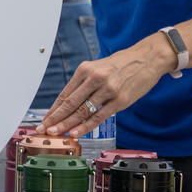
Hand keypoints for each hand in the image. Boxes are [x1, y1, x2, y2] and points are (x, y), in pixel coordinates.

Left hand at [39, 33, 174, 137]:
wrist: (148, 58)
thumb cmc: (122, 64)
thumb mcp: (98, 67)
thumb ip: (85, 83)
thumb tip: (70, 103)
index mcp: (85, 69)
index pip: (65, 94)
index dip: (53, 109)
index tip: (45, 119)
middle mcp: (94, 78)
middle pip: (70, 103)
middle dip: (55, 118)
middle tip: (43, 129)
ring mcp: (107, 90)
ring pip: (82, 111)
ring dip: (67, 124)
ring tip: (56, 133)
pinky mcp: (120, 100)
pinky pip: (99, 116)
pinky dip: (86, 126)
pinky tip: (76, 133)